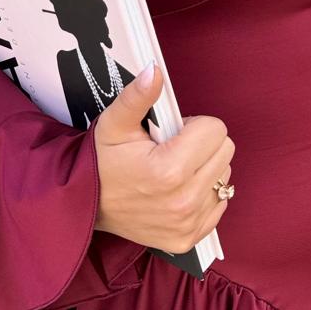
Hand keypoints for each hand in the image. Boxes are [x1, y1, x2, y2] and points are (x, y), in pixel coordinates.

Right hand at [91, 60, 235, 249]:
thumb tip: (154, 70)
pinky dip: (204, 194)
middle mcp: (183, 201)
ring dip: (205, 169)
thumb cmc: (101, 163)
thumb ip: (137, 96)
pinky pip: (220, 203)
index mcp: (169, 170)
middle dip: (203, 145)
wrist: (85, 208)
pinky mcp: (188, 238)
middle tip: (172, 151)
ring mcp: (187, 223)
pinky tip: (177, 191)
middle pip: (225, 152)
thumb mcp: (114, 124)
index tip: (171, 134)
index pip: (216, 130)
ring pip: (225, 177)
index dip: (194, 125)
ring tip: (173, 172)